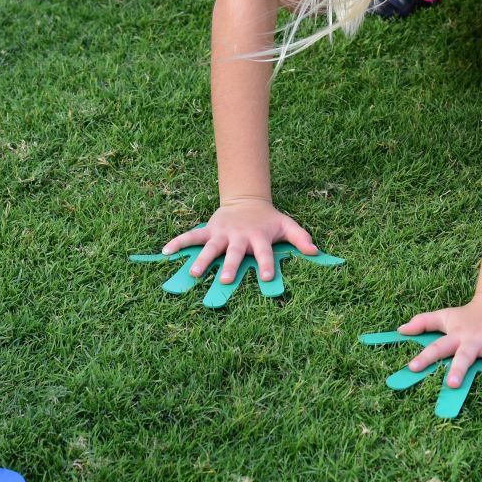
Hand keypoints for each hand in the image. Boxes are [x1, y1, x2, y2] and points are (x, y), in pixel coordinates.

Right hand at [161, 199, 316, 283]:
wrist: (247, 201)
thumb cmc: (268, 220)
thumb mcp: (286, 225)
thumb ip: (301, 238)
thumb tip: (316, 251)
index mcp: (259, 237)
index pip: (264, 252)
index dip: (266, 264)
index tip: (266, 277)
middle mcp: (239, 237)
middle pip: (235, 253)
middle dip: (230, 266)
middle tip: (224, 280)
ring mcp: (222, 233)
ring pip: (211, 247)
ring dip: (202, 259)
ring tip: (193, 273)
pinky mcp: (209, 230)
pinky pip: (191, 236)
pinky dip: (178, 242)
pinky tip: (165, 251)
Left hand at [398, 292, 481, 388]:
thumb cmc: (468, 315)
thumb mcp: (445, 317)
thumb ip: (423, 323)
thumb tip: (399, 330)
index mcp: (457, 336)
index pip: (437, 347)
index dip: (424, 357)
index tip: (411, 367)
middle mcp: (475, 340)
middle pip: (465, 355)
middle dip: (458, 369)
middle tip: (451, 383)